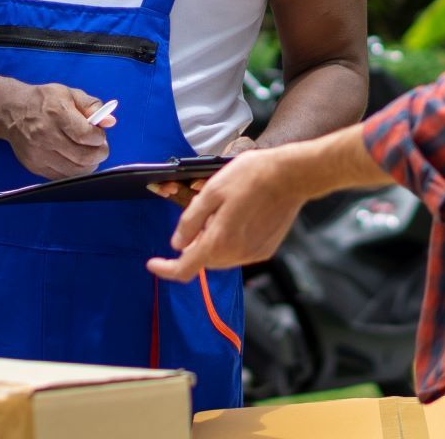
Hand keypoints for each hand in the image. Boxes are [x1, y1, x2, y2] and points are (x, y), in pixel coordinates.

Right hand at [4, 83, 113, 179]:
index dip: (99, 138)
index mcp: (57, 114)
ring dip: (89, 165)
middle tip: (100, 148)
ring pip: (75, 172)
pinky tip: (74, 160)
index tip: (99, 134)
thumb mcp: (70, 94)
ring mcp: (39, 154)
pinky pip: (62, 177)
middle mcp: (46, 136)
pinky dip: (74, 172)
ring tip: (88, 154)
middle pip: (83, 157)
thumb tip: (110, 121)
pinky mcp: (34, 167)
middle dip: (99, 154)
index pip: (86, 136)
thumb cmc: (45, 101)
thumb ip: (92, 105)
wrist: (12, 111)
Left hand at [146, 145, 308, 282]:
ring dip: (213, 242)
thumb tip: (177, 244)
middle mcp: (236, 254)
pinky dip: (231, 241)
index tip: (153, 264)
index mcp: (218, 241)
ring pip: (221, 257)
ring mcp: (253, 254)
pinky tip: (239, 217)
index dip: (165, 269)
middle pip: (204, 260)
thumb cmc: (251, 177)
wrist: (291, 176)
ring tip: (223, 211)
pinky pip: (238, 252)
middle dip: (195, 245)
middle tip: (200, 216)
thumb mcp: (211, 191)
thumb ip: (191, 220)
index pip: (184, 268)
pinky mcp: (265, 250)